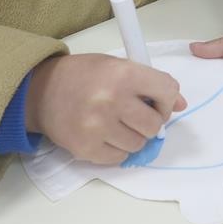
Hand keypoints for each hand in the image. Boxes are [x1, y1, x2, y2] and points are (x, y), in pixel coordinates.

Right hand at [25, 53, 186, 164]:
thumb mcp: (118, 66)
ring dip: (134, 137)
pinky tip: (106, 134)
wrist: (42, 91)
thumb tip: (181, 104)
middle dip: (151, 121)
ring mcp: (98, 127)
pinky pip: (119, 158)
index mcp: (123, 73)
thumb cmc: (84, 75)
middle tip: (138, 115)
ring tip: (119, 124)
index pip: (167, 91)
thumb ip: (150, 82)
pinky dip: (118, 149)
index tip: (158, 102)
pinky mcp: (86, 148)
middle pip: (154, 125)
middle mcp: (112, 100)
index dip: (167, 99)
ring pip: (139, 145)